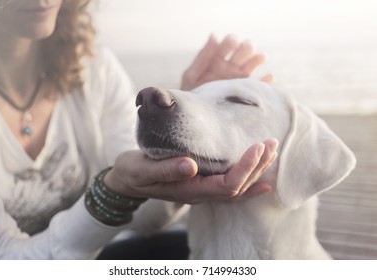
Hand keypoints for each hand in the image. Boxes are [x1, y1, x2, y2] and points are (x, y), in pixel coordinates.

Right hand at [104, 139, 277, 203]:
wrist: (127, 180)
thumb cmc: (133, 173)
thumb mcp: (143, 169)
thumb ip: (165, 170)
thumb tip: (190, 165)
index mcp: (190, 190)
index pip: (227, 185)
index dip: (245, 168)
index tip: (257, 147)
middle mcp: (200, 193)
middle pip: (238, 187)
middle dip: (257, 166)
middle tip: (270, 143)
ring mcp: (202, 190)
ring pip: (237, 187)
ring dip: (256, 170)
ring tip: (270, 151)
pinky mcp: (201, 183)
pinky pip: (230, 187)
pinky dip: (249, 182)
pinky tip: (262, 179)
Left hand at [181, 34, 272, 90]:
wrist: (197, 116)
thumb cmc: (191, 95)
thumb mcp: (192, 76)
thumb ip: (203, 56)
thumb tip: (214, 35)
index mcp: (217, 58)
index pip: (230, 42)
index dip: (232, 40)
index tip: (232, 44)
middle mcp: (231, 66)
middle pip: (245, 49)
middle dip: (247, 46)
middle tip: (244, 50)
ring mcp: (241, 78)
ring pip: (256, 62)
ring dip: (259, 58)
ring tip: (259, 59)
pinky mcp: (248, 91)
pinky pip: (262, 84)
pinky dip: (266, 80)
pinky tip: (267, 77)